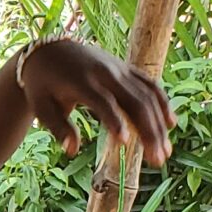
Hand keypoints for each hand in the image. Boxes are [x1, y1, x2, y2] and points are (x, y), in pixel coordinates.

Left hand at [17, 37, 174, 165]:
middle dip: (148, 131)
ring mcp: (119, 68)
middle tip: (158, 160)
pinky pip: (150, 84)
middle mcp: (106, 72)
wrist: (49, 51)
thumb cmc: (42, 85)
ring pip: (147, 95)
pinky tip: (170, 124)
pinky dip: (162, 102)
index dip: (115, 121)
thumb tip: (71, 151)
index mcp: (82, 81)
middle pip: (134, 101)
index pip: (103, 102)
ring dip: (159, 124)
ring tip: (165, 152)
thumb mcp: (41, 107)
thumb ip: (57, 128)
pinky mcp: (127, 68)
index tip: (125, 144)